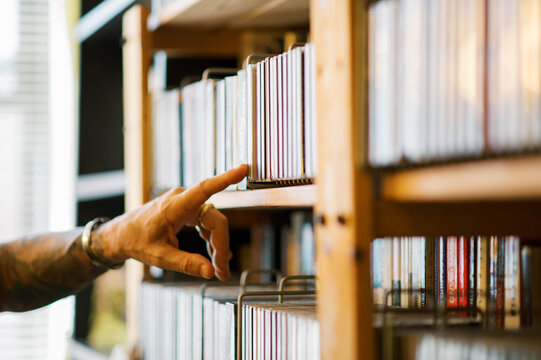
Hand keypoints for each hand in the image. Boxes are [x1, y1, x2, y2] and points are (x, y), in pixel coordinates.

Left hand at [95, 165, 247, 279]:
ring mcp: (186, 204)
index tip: (243, 169)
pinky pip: (207, 224)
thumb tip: (210, 272)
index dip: (225, 179)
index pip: (204, 189)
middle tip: (222, 272)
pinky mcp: (187, 210)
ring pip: (213, 223)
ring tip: (218, 269)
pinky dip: (211, 241)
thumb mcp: (159, 257)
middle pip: (215, 220)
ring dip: (218, 246)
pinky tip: (214, 256)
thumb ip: (186, 264)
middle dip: (221, 246)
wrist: (121, 235)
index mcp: (174, 206)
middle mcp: (183, 200)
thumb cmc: (136, 241)